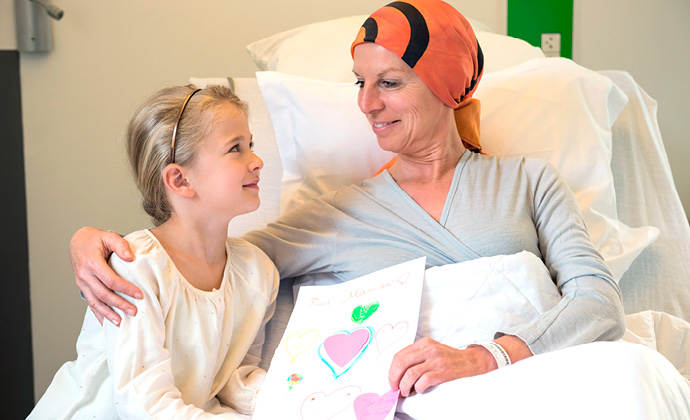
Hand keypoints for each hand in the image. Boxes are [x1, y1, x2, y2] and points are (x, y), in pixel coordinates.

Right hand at [70, 227, 140, 325]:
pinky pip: (89, 303)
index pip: (110, 280)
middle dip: (119, 304)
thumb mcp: (108, 236)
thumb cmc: (95, 239)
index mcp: (91, 263)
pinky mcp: (82, 287)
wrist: (78, 241)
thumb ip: (121, 245)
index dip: (125, 289)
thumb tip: (130, 258)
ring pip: (95, 302)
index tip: (139, 294)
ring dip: (108, 313)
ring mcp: (81, 282)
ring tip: (121, 322)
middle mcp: (84, 275)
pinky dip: (98, 314)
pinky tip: (106, 322)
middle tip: (134, 311)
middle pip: (103, 294)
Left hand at [389, 336, 532, 396]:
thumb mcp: (432, 351)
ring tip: (406, 392)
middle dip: (394, 379)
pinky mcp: (444, 371)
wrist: (473, 362)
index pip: (399, 355)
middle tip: (395, 389)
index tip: (391, 381)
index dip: (391, 370)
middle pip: (401, 363)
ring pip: (410, 374)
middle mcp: (429, 349)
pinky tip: (419, 390)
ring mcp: (437, 360)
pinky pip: (424, 381)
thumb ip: (417, 357)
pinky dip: (418, 388)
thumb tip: (397, 373)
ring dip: (404, 386)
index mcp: (424, 343)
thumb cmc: (450, 359)